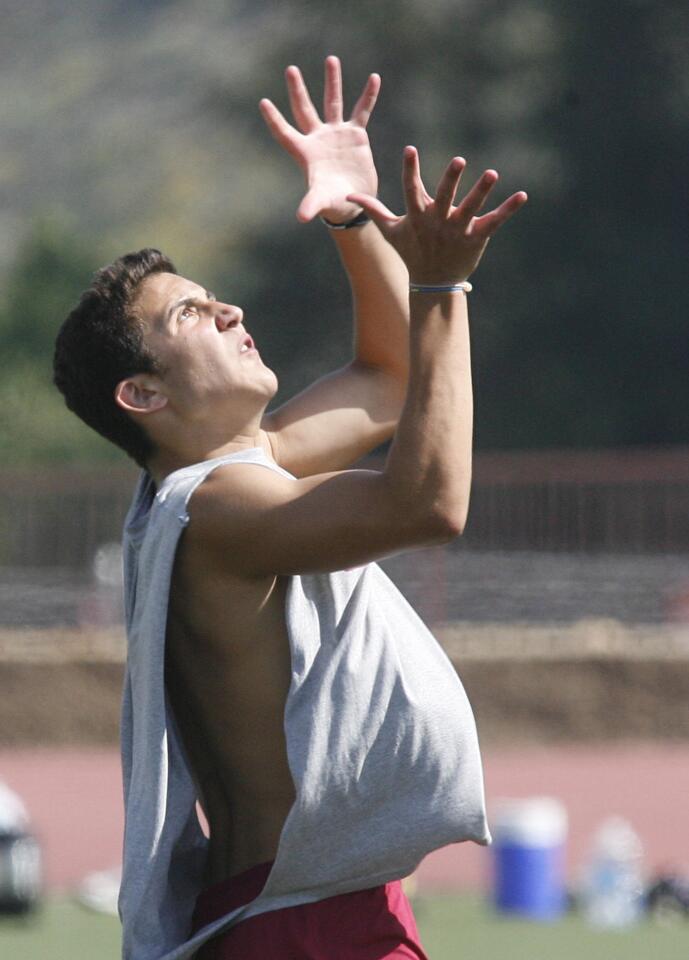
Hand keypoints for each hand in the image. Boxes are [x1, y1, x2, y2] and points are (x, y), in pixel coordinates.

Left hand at [260, 55, 379, 223]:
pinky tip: (374, 78)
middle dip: (297, 90)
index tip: (263, 103)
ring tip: (331, 59)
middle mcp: (318, 139)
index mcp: (305, 152)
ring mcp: (336, 134)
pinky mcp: (356, 135)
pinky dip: (368, 96)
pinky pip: (362, 111)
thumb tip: (301, 218)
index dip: (274, 119)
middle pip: (305, 109)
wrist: (353, 203)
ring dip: (332, 82)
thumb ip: (310, 205)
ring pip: (333, 103)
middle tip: (290, 70)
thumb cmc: (332, 203)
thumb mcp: (320, 201)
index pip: (285, 132)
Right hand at [348, 147, 527, 282]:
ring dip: (481, 191)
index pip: (411, 189)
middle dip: (451, 179)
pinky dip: (509, 209)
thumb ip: (373, 210)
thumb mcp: (391, 231)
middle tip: (459, 160)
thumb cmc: (411, 252)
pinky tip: (522, 196)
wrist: (433, 284)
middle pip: (444, 196)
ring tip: (492, 173)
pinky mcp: (476, 237)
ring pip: (471, 208)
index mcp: (418, 215)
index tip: (410, 149)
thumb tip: (348, 197)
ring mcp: (458, 229)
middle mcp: (438, 221)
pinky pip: (494, 221)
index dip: (410, 170)